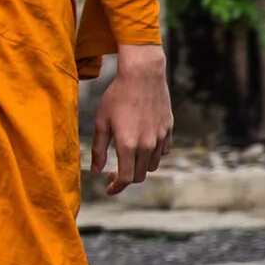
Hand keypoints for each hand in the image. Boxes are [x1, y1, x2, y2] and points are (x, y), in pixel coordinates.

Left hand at [90, 44, 172, 195]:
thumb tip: (96, 171)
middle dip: (125, 178)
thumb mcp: (101, 122)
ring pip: (152, 165)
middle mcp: (147, 145)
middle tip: (112, 171)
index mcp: (128, 145)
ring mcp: (160, 138)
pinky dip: (152, 154)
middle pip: (139, 176)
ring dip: (139, 167)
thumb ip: (98, 149)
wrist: (143, 75)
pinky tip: (142, 145)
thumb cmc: (117, 97)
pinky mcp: (169, 130)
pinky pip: (163, 151)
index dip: (115, 188)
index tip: (108, 189)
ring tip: (126, 156)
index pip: (125, 178)